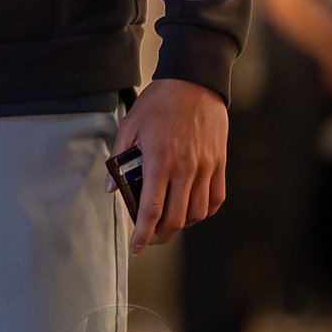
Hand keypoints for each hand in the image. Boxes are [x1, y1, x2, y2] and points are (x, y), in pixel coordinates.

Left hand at [114, 77, 227, 254]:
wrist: (195, 83)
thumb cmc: (159, 103)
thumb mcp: (129, 125)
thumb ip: (119, 158)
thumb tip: (112, 188)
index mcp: (159, 160)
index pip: (152, 209)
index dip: (143, 233)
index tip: (136, 248)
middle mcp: (186, 169)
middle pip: (176, 218)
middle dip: (161, 235)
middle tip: (149, 238)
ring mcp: (206, 168)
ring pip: (197, 213)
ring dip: (182, 224)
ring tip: (168, 222)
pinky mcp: (219, 164)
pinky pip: (215, 199)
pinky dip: (203, 210)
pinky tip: (191, 208)